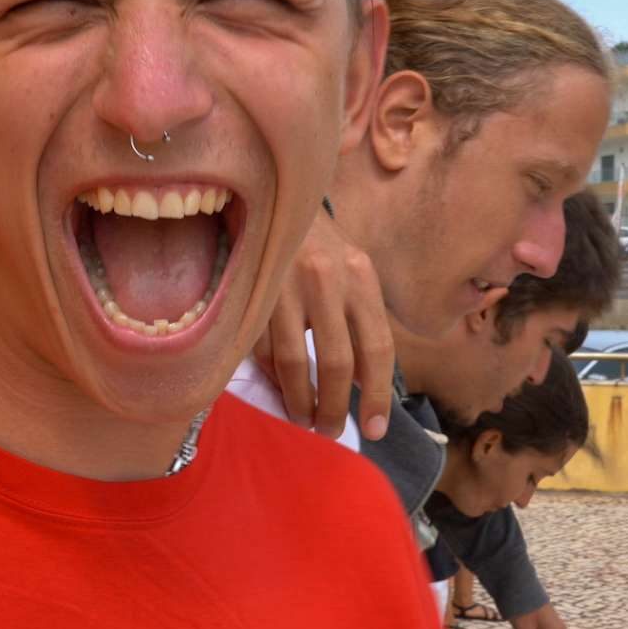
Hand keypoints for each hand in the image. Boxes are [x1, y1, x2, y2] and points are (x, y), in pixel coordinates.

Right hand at [253, 209, 394, 440]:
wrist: (271, 197)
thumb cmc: (320, 244)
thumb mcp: (353, 272)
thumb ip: (362, 320)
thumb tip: (364, 385)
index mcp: (359, 275)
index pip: (377, 347)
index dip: (376, 395)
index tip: (373, 429)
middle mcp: (325, 279)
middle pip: (336, 362)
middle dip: (333, 408)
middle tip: (330, 431)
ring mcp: (283, 285)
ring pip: (292, 362)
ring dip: (300, 401)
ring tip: (304, 420)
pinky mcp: (250, 292)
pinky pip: (260, 349)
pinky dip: (271, 377)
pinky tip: (280, 390)